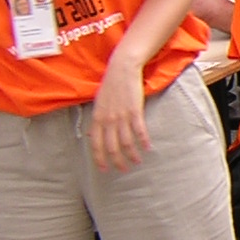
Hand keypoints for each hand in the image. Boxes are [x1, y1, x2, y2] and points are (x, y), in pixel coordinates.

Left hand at [90, 53, 150, 171]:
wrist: (122, 69)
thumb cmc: (110, 85)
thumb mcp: (98, 103)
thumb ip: (96, 120)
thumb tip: (90, 134)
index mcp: (97, 118)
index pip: (95, 144)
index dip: (100, 159)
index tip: (104, 170)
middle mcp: (108, 120)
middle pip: (112, 147)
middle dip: (117, 161)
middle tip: (123, 169)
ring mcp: (121, 116)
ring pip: (126, 142)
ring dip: (132, 155)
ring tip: (137, 161)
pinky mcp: (134, 111)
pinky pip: (139, 131)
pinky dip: (143, 141)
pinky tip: (148, 147)